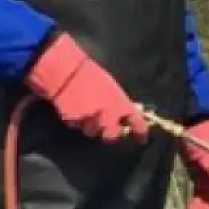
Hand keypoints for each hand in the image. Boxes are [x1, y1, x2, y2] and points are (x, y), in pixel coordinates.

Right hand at [23, 33, 148, 143]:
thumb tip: (128, 113)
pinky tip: (73, 105)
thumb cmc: (91, 75)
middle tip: (108, 128)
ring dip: (91, 125)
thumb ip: (120, 103)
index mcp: (121, 104)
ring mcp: (90, 119)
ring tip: (86, 109)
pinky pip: (76, 125)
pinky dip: (76, 119)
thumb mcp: (112, 87)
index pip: (137, 123)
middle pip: (112, 136)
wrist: (66, 70)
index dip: (141, 132)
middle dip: (110, 134)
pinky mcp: (73, 121)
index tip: (141, 139)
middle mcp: (108, 115)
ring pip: (92, 131)